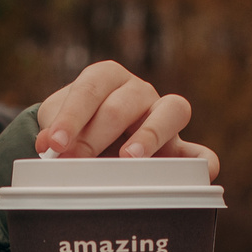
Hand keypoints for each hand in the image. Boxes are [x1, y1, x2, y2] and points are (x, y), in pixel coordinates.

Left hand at [35, 61, 219, 176]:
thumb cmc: (73, 129)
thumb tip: (49, 148)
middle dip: (95, 136)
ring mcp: (163, 116)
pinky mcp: (179, 148)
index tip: (54, 143)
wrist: (87, 140)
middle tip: (75, 161)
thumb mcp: (57, 126)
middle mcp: (139, 91)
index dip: (72, 116)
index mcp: (107, 77)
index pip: (91, 88)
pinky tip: (200, 175)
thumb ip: (54, 134)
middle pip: (123, 105)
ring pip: (172, 110)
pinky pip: (199, 152)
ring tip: (129, 157)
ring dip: (150, 134)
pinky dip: (203, 162)